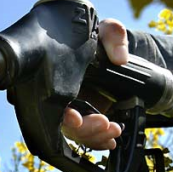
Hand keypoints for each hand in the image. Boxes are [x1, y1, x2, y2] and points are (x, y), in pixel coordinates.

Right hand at [62, 19, 128, 149]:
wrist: (103, 50)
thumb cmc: (97, 38)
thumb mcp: (106, 30)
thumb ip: (113, 36)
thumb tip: (120, 58)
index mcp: (57, 76)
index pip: (51, 102)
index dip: (62, 114)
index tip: (76, 119)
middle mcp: (59, 95)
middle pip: (63, 123)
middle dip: (84, 129)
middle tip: (105, 123)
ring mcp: (70, 107)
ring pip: (74, 133)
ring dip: (94, 136)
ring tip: (114, 130)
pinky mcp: (83, 116)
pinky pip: (84, 135)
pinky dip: (97, 141)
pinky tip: (109, 140)